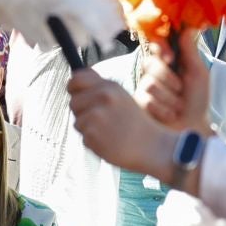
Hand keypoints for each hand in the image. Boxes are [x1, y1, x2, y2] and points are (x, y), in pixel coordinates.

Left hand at [66, 69, 178, 184]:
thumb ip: (100, 90)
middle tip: (100, 121)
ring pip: (77, 122)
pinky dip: (93, 142)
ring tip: (108, 131)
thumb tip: (74, 84)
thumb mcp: (122, 97)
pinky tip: (109, 142)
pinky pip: (83, 137)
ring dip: (88, 129)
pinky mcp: (92, 134)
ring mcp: (96, 116)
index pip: (76, 79)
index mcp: (109, 86)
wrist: (152, 146)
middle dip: (82, 112)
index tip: (75, 94)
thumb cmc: (135, 124)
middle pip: (73, 102)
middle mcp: (102, 97)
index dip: (73, 87)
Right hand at [136, 30, 211, 134]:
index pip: (156, 44)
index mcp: (167, 61)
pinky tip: (170, 114)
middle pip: (151, 64)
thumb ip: (191, 52)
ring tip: (178, 106)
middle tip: (181, 90)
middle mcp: (152, 72)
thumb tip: (189, 27)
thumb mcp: (198, 74)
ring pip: (150, 84)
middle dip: (170, 79)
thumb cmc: (197, 100)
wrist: (192, 127)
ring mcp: (143, 88)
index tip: (170, 58)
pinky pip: (147, 100)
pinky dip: (164, 109)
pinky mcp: (137, 104)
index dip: (160, 48)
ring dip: (170, 97)